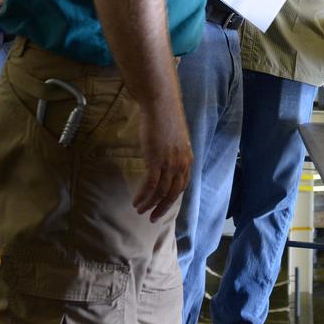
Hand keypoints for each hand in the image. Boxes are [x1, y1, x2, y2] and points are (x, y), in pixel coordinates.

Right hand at [134, 95, 192, 220]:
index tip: (162, 206)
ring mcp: (169, 164)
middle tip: (152, 218)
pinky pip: (150, 186)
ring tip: (140, 210)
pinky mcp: (156, 161)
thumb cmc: (166, 118)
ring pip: (160, 192)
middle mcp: (181, 164)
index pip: (182, 186)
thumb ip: (173, 152)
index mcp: (187, 159)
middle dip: (162, 208)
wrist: (161, 105)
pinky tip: (136, 201)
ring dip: (149, 204)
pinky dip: (143, 196)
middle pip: (173, 194)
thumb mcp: (175, 139)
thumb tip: (165, 160)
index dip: (171, 199)